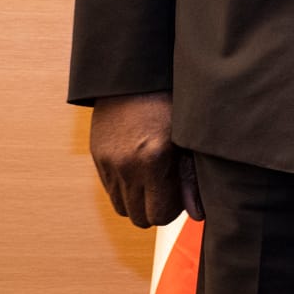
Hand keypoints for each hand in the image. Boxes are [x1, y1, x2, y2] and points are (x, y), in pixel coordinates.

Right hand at [89, 90, 203, 227]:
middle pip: (139, 217)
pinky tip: (138, 168)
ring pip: (121, 208)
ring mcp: (108, 162)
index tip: (179, 193)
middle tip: (168, 188)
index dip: (173, 209)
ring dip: (138, 201)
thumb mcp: (187, 137)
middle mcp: (127, 165)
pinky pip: (109, 190)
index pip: (160, 215)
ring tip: (153, 179)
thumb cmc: (170, 102)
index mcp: (153, 159)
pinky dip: (124, 188)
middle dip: (155, 209)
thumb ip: (190, 178)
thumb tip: (197, 214)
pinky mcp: (96, 156)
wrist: (135, 76)